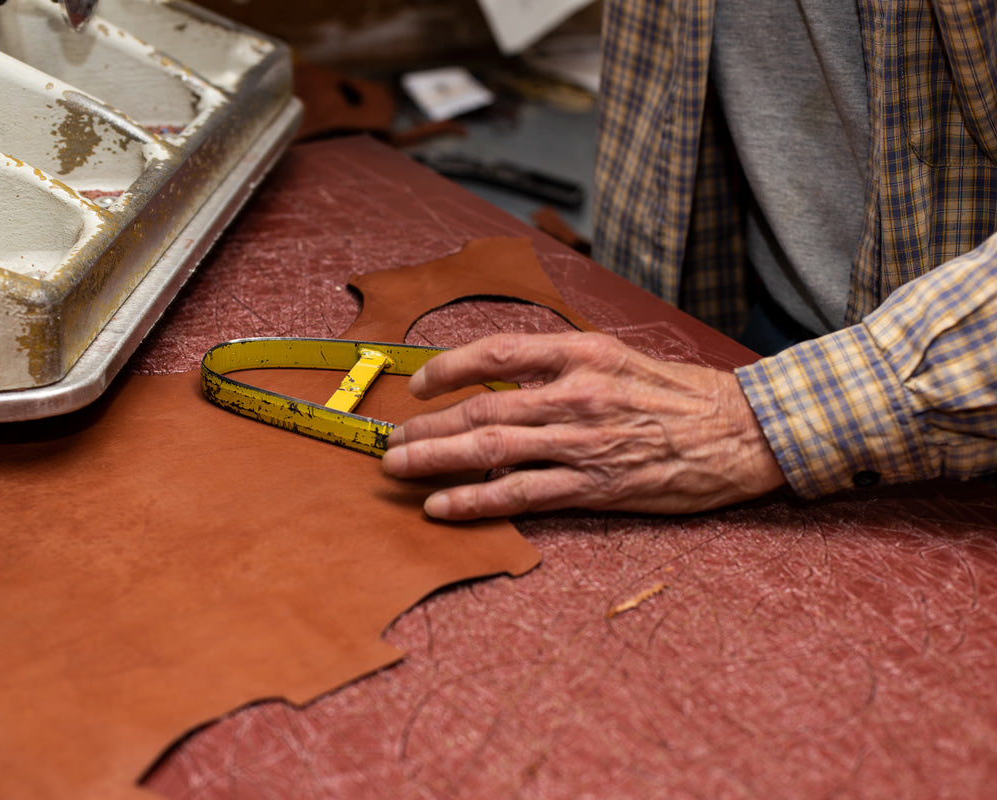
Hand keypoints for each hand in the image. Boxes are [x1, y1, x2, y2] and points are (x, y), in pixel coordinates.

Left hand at [382, 332, 785, 518]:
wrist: (747, 432)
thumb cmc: (684, 396)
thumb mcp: (621, 358)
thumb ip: (563, 364)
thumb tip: (503, 376)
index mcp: (582, 353)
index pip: (496, 351)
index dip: (447, 366)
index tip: (418, 382)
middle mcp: (576, 394)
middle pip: (481, 408)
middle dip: (427, 426)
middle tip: (391, 440)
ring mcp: (583, 443)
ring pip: (490, 450)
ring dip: (435, 460)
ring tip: (398, 469)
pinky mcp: (595, 487)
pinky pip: (521, 495)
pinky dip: (474, 502)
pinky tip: (442, 507)